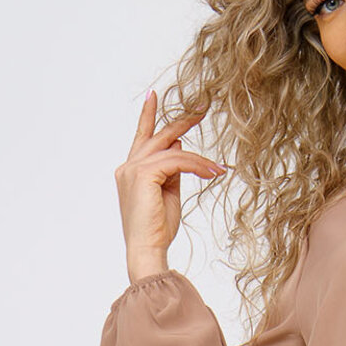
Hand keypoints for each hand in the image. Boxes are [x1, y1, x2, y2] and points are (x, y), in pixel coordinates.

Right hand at [113, 91, 227, 277]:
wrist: (148, 249)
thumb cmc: (157, 228)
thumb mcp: (168, 193)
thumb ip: (172, 170)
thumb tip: (180, 147)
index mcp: (130, 172)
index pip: (142, 138)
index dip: (148, 116)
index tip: (154, 97)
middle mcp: (128, 167)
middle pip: (157, 137)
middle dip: (180, 122)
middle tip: (201, 109)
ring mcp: (133, 170)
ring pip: (172, 151)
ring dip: (198, 159)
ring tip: (217, 168)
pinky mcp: (143, 175)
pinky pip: (177, 161)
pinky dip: (196, 166)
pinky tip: (212, 172)